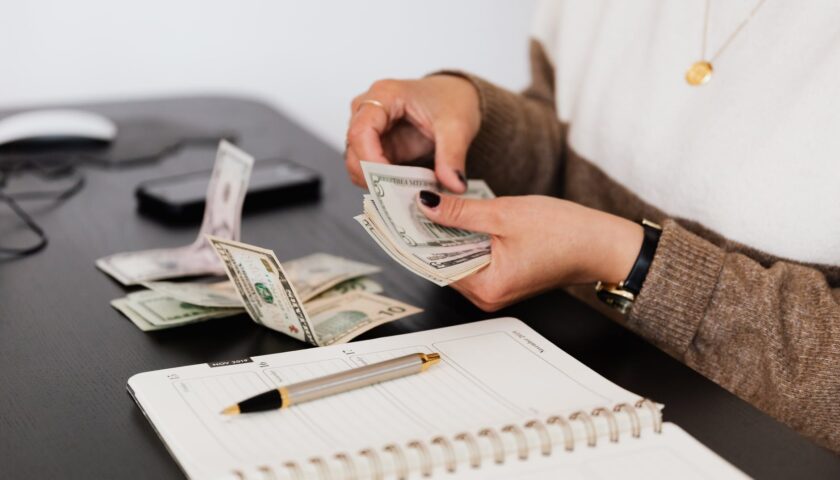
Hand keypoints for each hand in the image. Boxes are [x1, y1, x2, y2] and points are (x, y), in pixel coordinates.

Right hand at [345, 75, 480, 192]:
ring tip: (406, 192)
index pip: (361, 131)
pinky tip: (404, 189)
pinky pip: (370, 170)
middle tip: (400, 195)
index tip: (390, 181)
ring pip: (357, 163)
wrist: (457, 97)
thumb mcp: (457, 127)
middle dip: (373, 177)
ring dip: (377, 182)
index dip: (370, 160)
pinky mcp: (377, 147)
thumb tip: (454, 184)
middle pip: (354, 150)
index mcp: (384, 95)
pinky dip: (384, 184)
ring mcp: (370, 129)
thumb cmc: (451, 100)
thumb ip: (453, 156)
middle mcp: (368, 110)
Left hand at [416, 191, 643, 310]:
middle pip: (443, 263)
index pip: (434, 264)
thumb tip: (426, 205)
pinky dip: (465, 239)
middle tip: (411, 203)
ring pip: (457, 260)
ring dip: (447, 235)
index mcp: (486, 287)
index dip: (415, 237)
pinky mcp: (504, 278)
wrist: (602, 243)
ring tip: (433, 205)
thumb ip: (460, 212)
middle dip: (429, 233)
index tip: (398, 215)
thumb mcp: (504, 214)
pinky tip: (459, 217)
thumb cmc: (565, 233)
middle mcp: (487, 296)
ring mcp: (496, 289)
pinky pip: (474, 259)